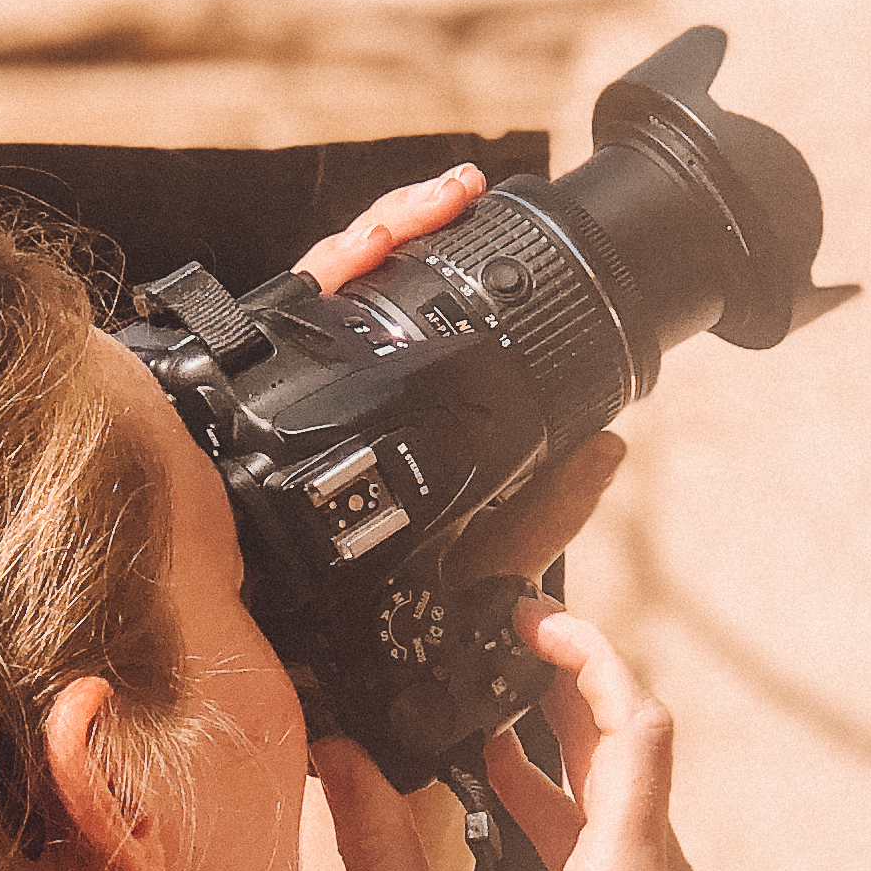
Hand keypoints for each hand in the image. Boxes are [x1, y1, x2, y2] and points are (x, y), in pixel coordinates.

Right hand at [294, 167, 628, 585]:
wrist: (311, 672)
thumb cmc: (391, 625)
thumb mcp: (489, 566)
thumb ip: (548, 515)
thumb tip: (611, 446)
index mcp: (388, 429)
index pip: (412, 333)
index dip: (440, 268)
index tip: (481, 224)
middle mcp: (333, 402)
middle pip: (363, 289)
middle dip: (409, 227)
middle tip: (458, 198)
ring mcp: (291, 390)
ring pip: (328, 282)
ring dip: (384, 226)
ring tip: (439, 201)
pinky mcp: (258, 387)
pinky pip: (295, 307)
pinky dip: (343, 260)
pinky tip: (385, 235)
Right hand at [315, 601, 705, 870]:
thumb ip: (379, 851)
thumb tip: (341, 758)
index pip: (635, 727)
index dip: (589, 657)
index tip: (534, 619)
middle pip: (629, 746)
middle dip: (565, 683)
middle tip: (503, 634)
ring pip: (619, 791)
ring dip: (555, 741)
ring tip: (484, 696)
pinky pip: (609, 835)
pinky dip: (557, 797)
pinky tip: (495, 782)